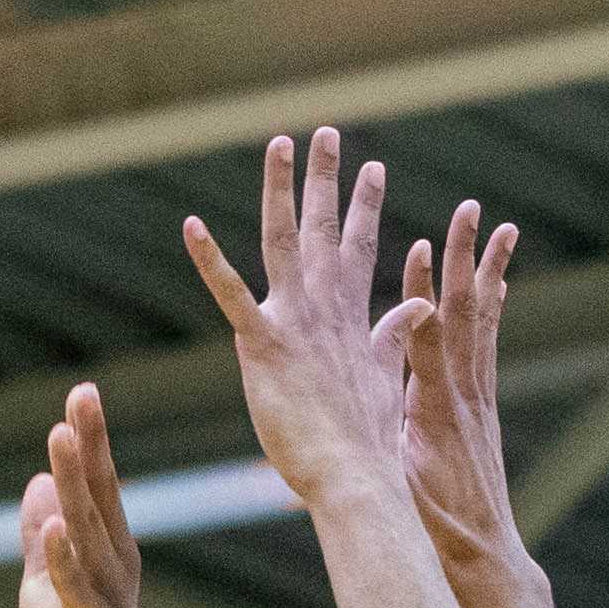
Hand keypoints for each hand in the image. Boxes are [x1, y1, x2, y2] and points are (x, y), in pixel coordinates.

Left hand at [14, 385, 151, 607]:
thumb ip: (42, 535)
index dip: (91, 440)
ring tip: (61, 439)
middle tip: (83, 394)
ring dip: (73, 483)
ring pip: (86, 529)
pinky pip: (74, 585)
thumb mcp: (49, 580)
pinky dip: (63, 556)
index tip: (82, 393)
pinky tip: (54, 526)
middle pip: (99, 493)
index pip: (99, 484)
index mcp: (108, 546)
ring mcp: (105, 592)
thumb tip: (36, 483)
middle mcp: (114, 560)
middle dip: (89, 443)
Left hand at [179, 129, 427, 514]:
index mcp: (351, 315)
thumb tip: (417, 307)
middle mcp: (324, 306)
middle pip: (324, 227)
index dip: (365, 207)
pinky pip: (231, 292)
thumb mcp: (385, 376)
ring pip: (284, 239)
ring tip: (280, 144)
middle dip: (327, 178)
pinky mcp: (263, 342)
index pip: (360, 246)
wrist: (354, 474)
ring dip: (282, 189)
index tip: (373, 168)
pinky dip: (210, 258)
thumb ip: (393, 335)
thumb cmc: (365, 439)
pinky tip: (191, 226)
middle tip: (326, 133)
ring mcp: (294, 319)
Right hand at [400, 200, 525, 562]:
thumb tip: (361, 437)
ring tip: (500, 229)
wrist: (482, 549)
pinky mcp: (484, 404)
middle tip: (473, 212)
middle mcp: (466, 392)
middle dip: (465, 259)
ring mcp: (480, 396)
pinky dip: (490, 309)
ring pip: (485, 321)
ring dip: (488, 271)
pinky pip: (489, 346)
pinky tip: (496, 284)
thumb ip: (387, 454)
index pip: (433, 338)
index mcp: (438, 407)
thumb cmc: (435, 523)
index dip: (426, 293)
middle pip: (466, 313)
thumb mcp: (404, 484)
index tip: (422, 247)